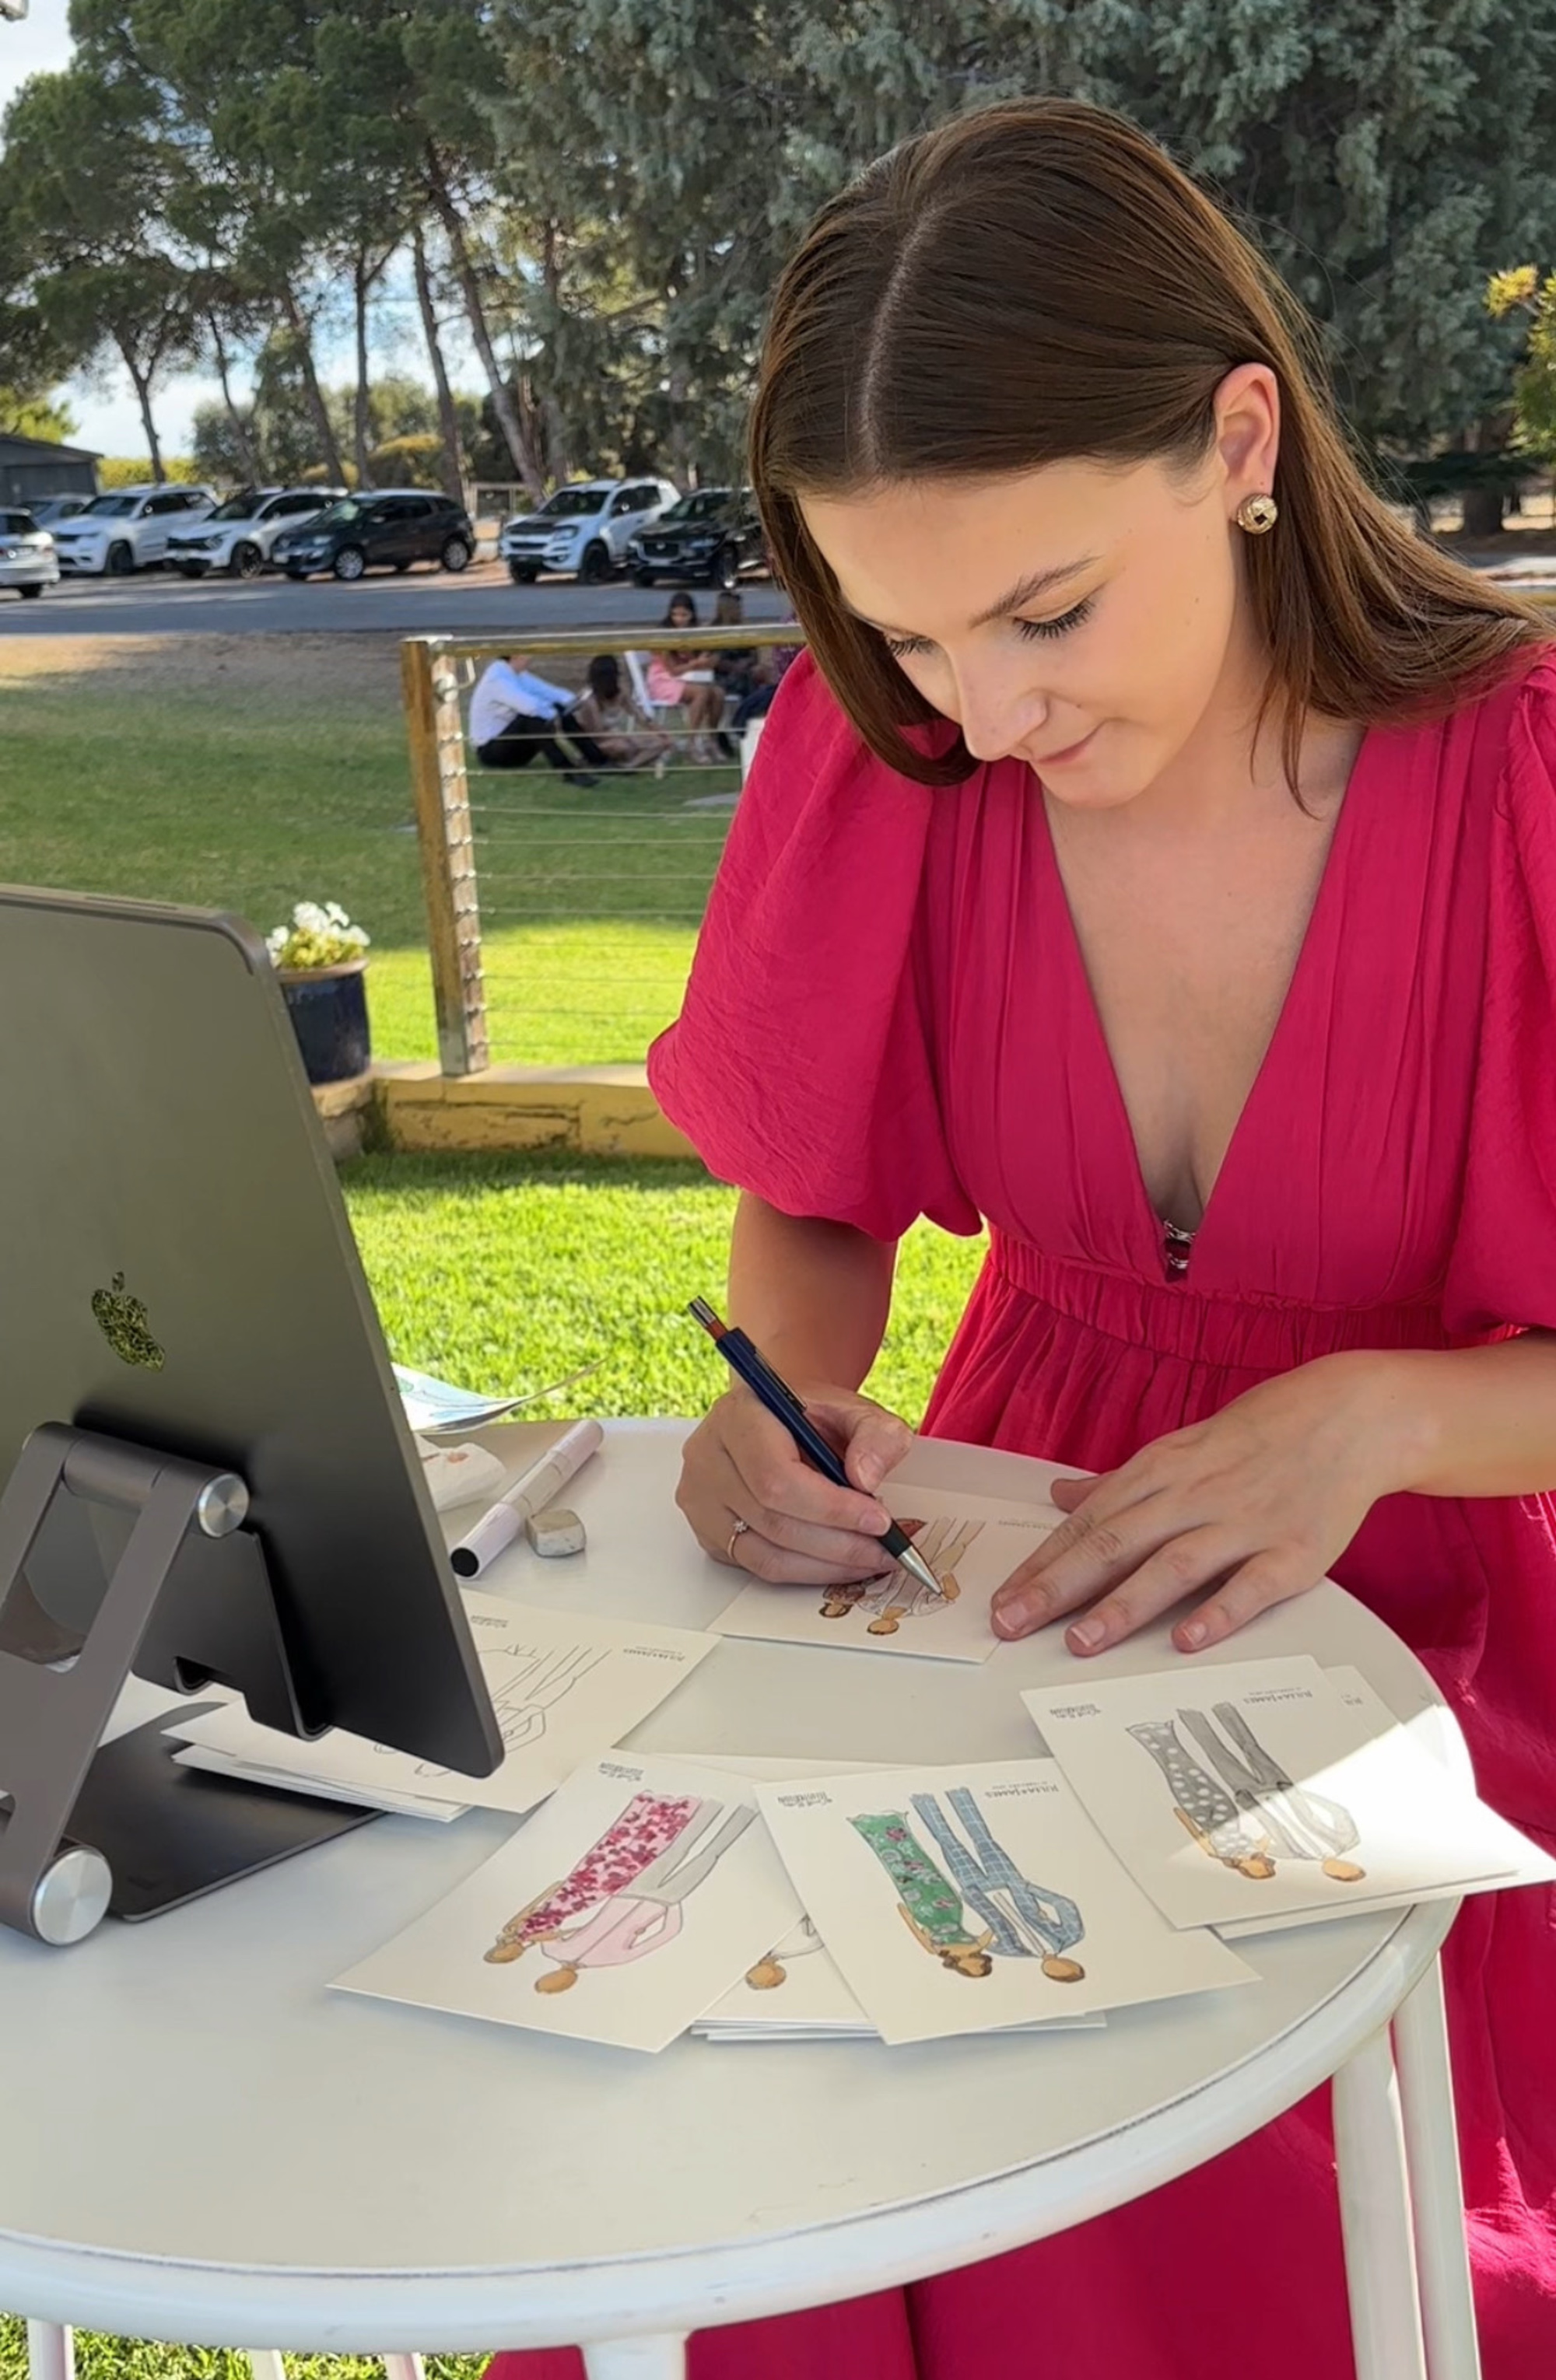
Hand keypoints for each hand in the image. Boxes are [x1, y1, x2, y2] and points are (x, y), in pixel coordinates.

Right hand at [676, 1380, 913, 1584]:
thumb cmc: (814, 1416)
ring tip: (871, 1559)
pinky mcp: (708, 1532)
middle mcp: (707, 1458)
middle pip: (771, 1520)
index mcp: (738, 1416)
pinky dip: (807, 1571)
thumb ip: (875, 1436)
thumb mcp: (856, 1410)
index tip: (879, 1520)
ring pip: (765, 1553)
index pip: (776, 1477)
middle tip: (886, 1548)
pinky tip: (840, 1561)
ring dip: (827, 1565)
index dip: (831, 1508)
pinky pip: (758, 1566)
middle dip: (839, 1543)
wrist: (780, 1421)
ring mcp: (700, 1499)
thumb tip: (865, 1479)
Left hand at [990, 1354, 1410, 1656]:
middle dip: (1056, 1586)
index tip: (1001, 1597)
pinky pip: (1249, 1587)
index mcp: (1161, 1471)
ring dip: (1122, 1606)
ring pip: (1171, 1567)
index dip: (1042, 1562)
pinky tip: (1187, 1640)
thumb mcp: (1181, 1447)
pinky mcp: (1292, 1553)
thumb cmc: (1259, 1436)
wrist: (1350, 1417)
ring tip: (1079, 1641)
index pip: (1088, 1523)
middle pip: (1113, 1544)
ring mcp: (1243, 1525)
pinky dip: (1218, 1612)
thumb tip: (1061, 1497)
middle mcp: (1193, 1496)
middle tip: (1010, 1624)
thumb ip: (1120, 1482)